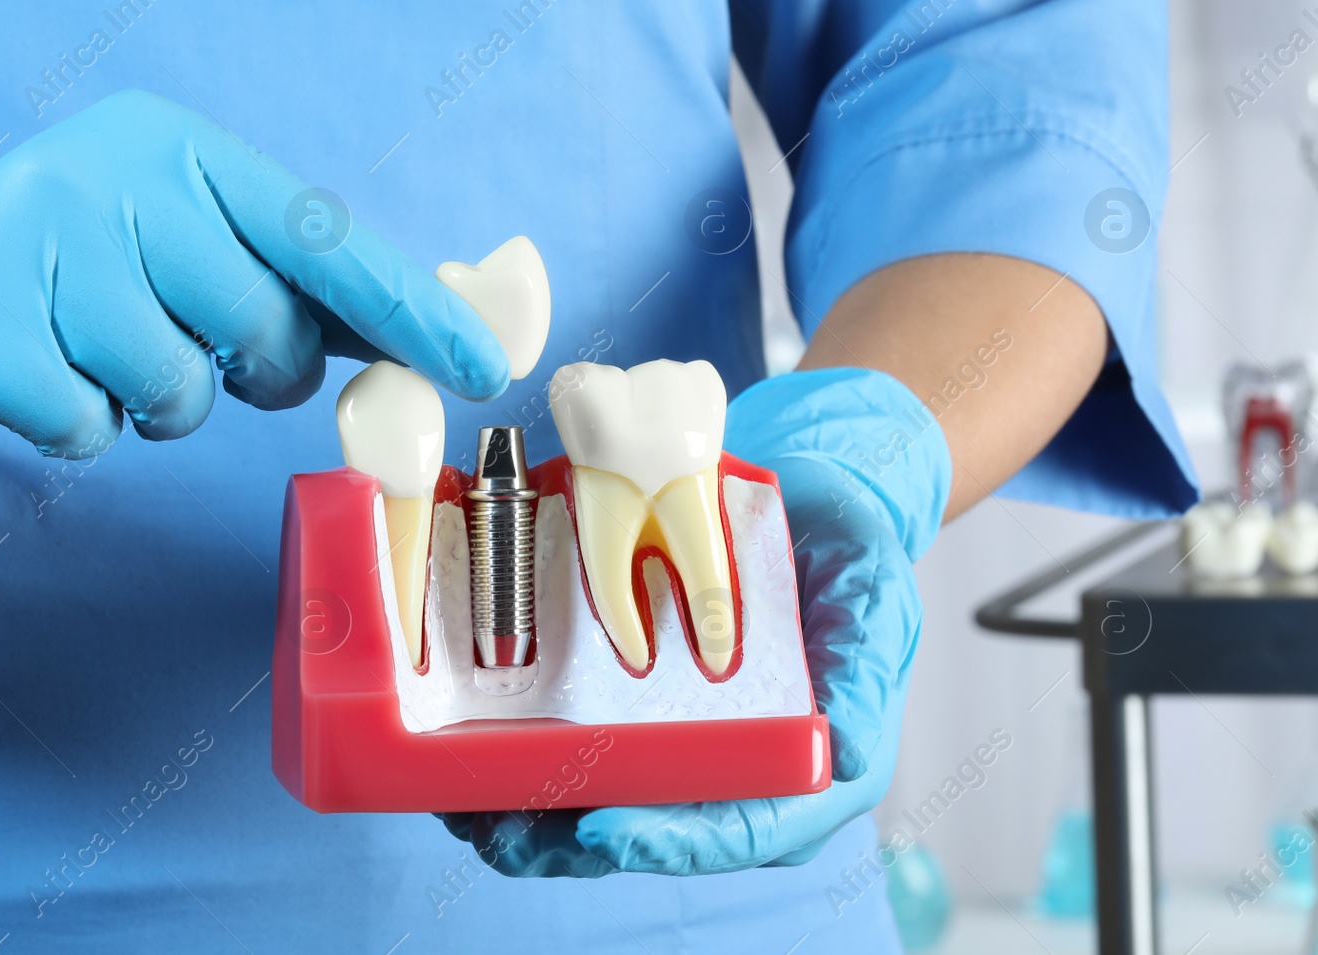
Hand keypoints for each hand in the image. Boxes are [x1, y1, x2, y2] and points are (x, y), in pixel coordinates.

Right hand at [0, 89, 506, 453]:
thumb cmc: (71, 284)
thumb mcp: (181, 249)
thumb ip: (293, 284)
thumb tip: (429, 331)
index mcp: (183, 149)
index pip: (325, 236)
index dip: (408, 309)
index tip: (481, 366)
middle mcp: (115, 173)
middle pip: (259, 333)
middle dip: (242, 374)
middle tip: (180, 347)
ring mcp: (35, 239)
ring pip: (174, 392)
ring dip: (146, 405)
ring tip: (87, 354)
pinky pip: (88, 431)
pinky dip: (74, 430)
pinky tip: (31, 380)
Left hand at [438, 368, 949, 876]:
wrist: (812, 497)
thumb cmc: (851, 557)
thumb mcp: (874, 602)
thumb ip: (867, 673)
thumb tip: (853, 755)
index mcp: (800, 770)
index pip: (732, 830)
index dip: (666, 841)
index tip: (601, 830)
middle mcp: (736, 773)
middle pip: (649, 831)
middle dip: (569, 841)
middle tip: (500, 830)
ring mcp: (683, 743)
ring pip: (600, 803)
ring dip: (529, 811)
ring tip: (464, 803)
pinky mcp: (641, 710)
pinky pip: (578, 749)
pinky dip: (520, 756)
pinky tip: (470, 748)